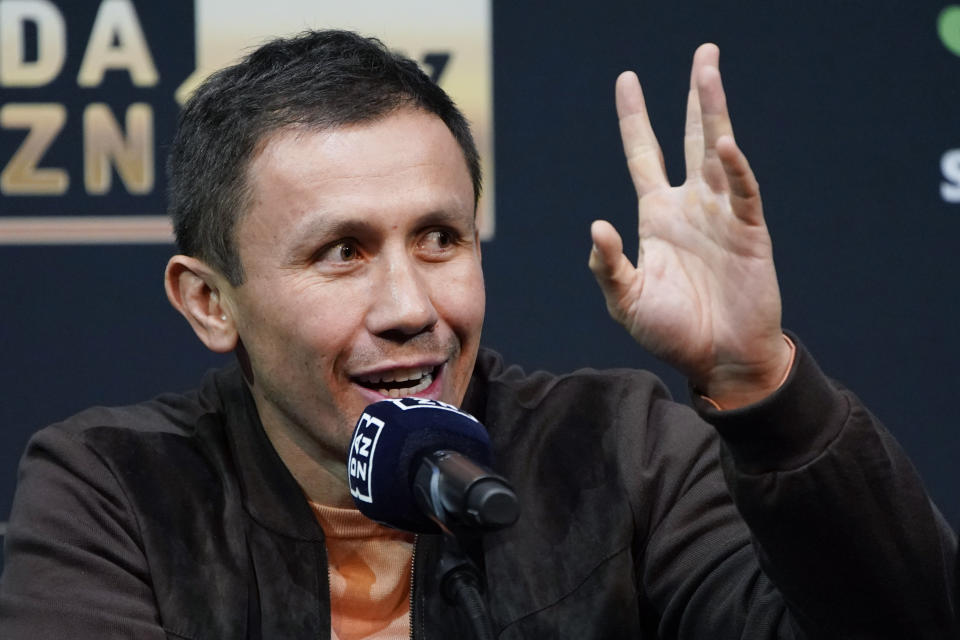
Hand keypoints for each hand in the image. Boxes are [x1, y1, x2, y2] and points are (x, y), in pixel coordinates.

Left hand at [588, 44, 791, 408]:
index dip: (636, 119)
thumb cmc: (672, 332)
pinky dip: (734, 170)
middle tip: (704, 53)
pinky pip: (742, 193)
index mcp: (658, 216)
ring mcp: (722, 216)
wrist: (719, 360)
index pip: (644, 154)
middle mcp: (691, 206)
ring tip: (710, 71)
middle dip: (696, 97)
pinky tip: (723, 146)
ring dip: (714, 112)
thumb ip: (607, 266)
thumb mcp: (626, 301)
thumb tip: (595, 226)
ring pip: (719, 152)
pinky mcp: (749, 233)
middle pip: (690, 138)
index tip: (628, 80)